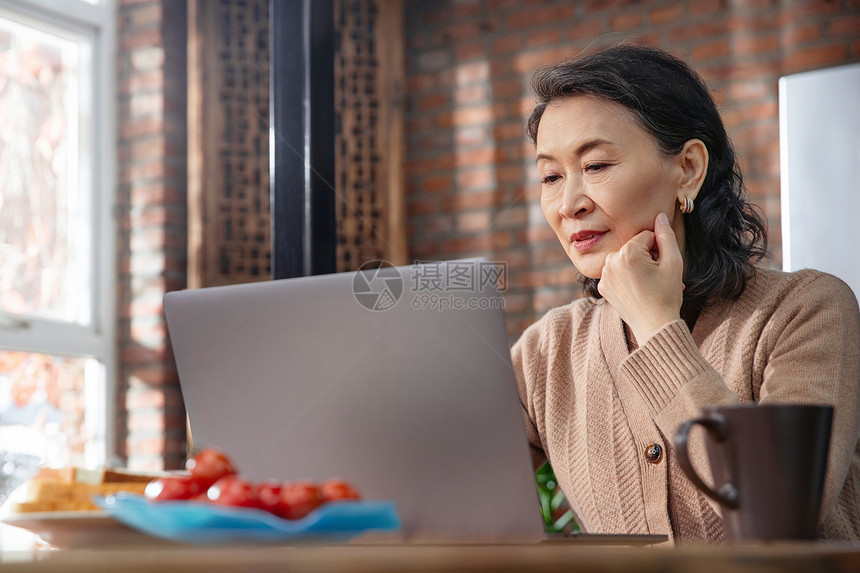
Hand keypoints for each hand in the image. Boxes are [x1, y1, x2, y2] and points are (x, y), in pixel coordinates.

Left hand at [597, 212, 684, 344]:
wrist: (655, 326)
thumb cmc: (667, 294)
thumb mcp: (673, 262)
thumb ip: (666, 235)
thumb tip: (660, 216)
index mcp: (627, 252)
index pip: (647, 236)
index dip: (659, 249)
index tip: (662, 265)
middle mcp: (611, 261)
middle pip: (634, 247)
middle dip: (647, 257)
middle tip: (657, 276)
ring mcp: (604, 275)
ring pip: (625, 259)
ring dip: (636, 266)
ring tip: (648, 283)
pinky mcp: (602, 287)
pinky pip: (616, 273)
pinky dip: (626, 278)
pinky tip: (637, 291)